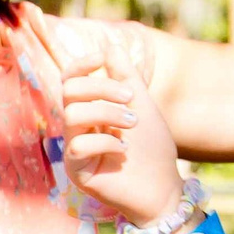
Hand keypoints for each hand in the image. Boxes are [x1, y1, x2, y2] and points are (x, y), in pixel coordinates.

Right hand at [57, 29, 182, 223]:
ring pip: (72, 115)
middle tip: (131, 98)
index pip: (70, 81)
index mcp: (90, 110)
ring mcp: (75, 150)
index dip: (80, 65)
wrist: (164, 186)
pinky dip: (106, 141)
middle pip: (69, 91)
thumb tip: (109, 47)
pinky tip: (125, 150)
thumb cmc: (153, 148)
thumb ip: (126, 77)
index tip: (101, 59)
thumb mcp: (142, 104)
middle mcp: (78, 129)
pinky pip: (79, 145)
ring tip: (133, 123)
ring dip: (108, 112)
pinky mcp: (77, 171)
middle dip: (102, 88)